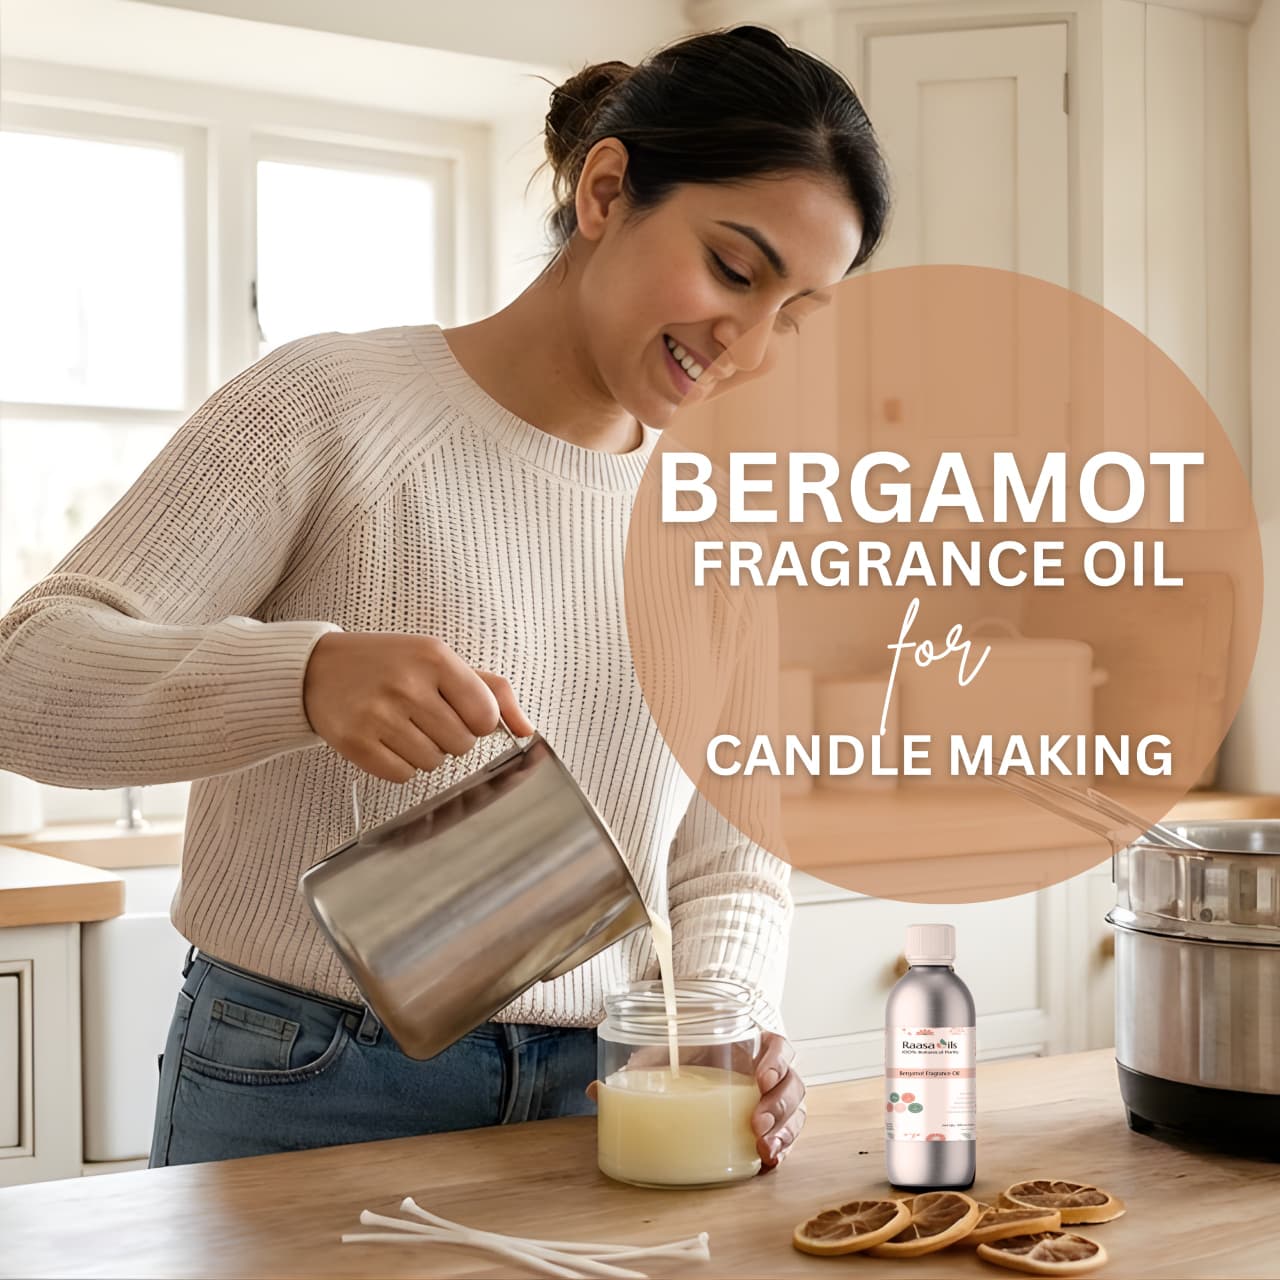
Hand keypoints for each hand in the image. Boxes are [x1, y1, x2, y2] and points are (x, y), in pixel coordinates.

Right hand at [302, 632, 534, 782]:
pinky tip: (385, 740)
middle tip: (425, 718)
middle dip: (450, 738)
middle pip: (462, 744)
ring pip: (433, 763)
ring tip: (403, 726)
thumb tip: (527, 729)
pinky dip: (399, 765)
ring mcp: (378, 714)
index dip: (477, 722)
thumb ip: (492, 690)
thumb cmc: (389, 664)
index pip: (485, 715)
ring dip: (425, 752)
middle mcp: (406, 684)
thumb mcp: (440, 660)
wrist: (318, 668)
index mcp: (434, 657)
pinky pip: (402, 776)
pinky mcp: (355, 742)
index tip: (459, 712)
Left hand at [587, 1032, 806, 1173]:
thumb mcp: (671, 1051)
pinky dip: (783, 1149)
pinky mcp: (772, 1125)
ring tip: (764, 1148)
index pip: (779, 1044)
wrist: (707, 1057)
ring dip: (784, 1130)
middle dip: (778, 1104)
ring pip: (796, 1113)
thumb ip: (641, 1064)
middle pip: (793, 1084)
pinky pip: (790, 1138)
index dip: (776, 1058)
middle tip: (755, 1121)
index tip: (760, 1074)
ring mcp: (774, 1099)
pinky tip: (769, 1161)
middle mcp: (769, 1072)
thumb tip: (595, 1091)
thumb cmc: (694, 1050)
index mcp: (751, 1044)